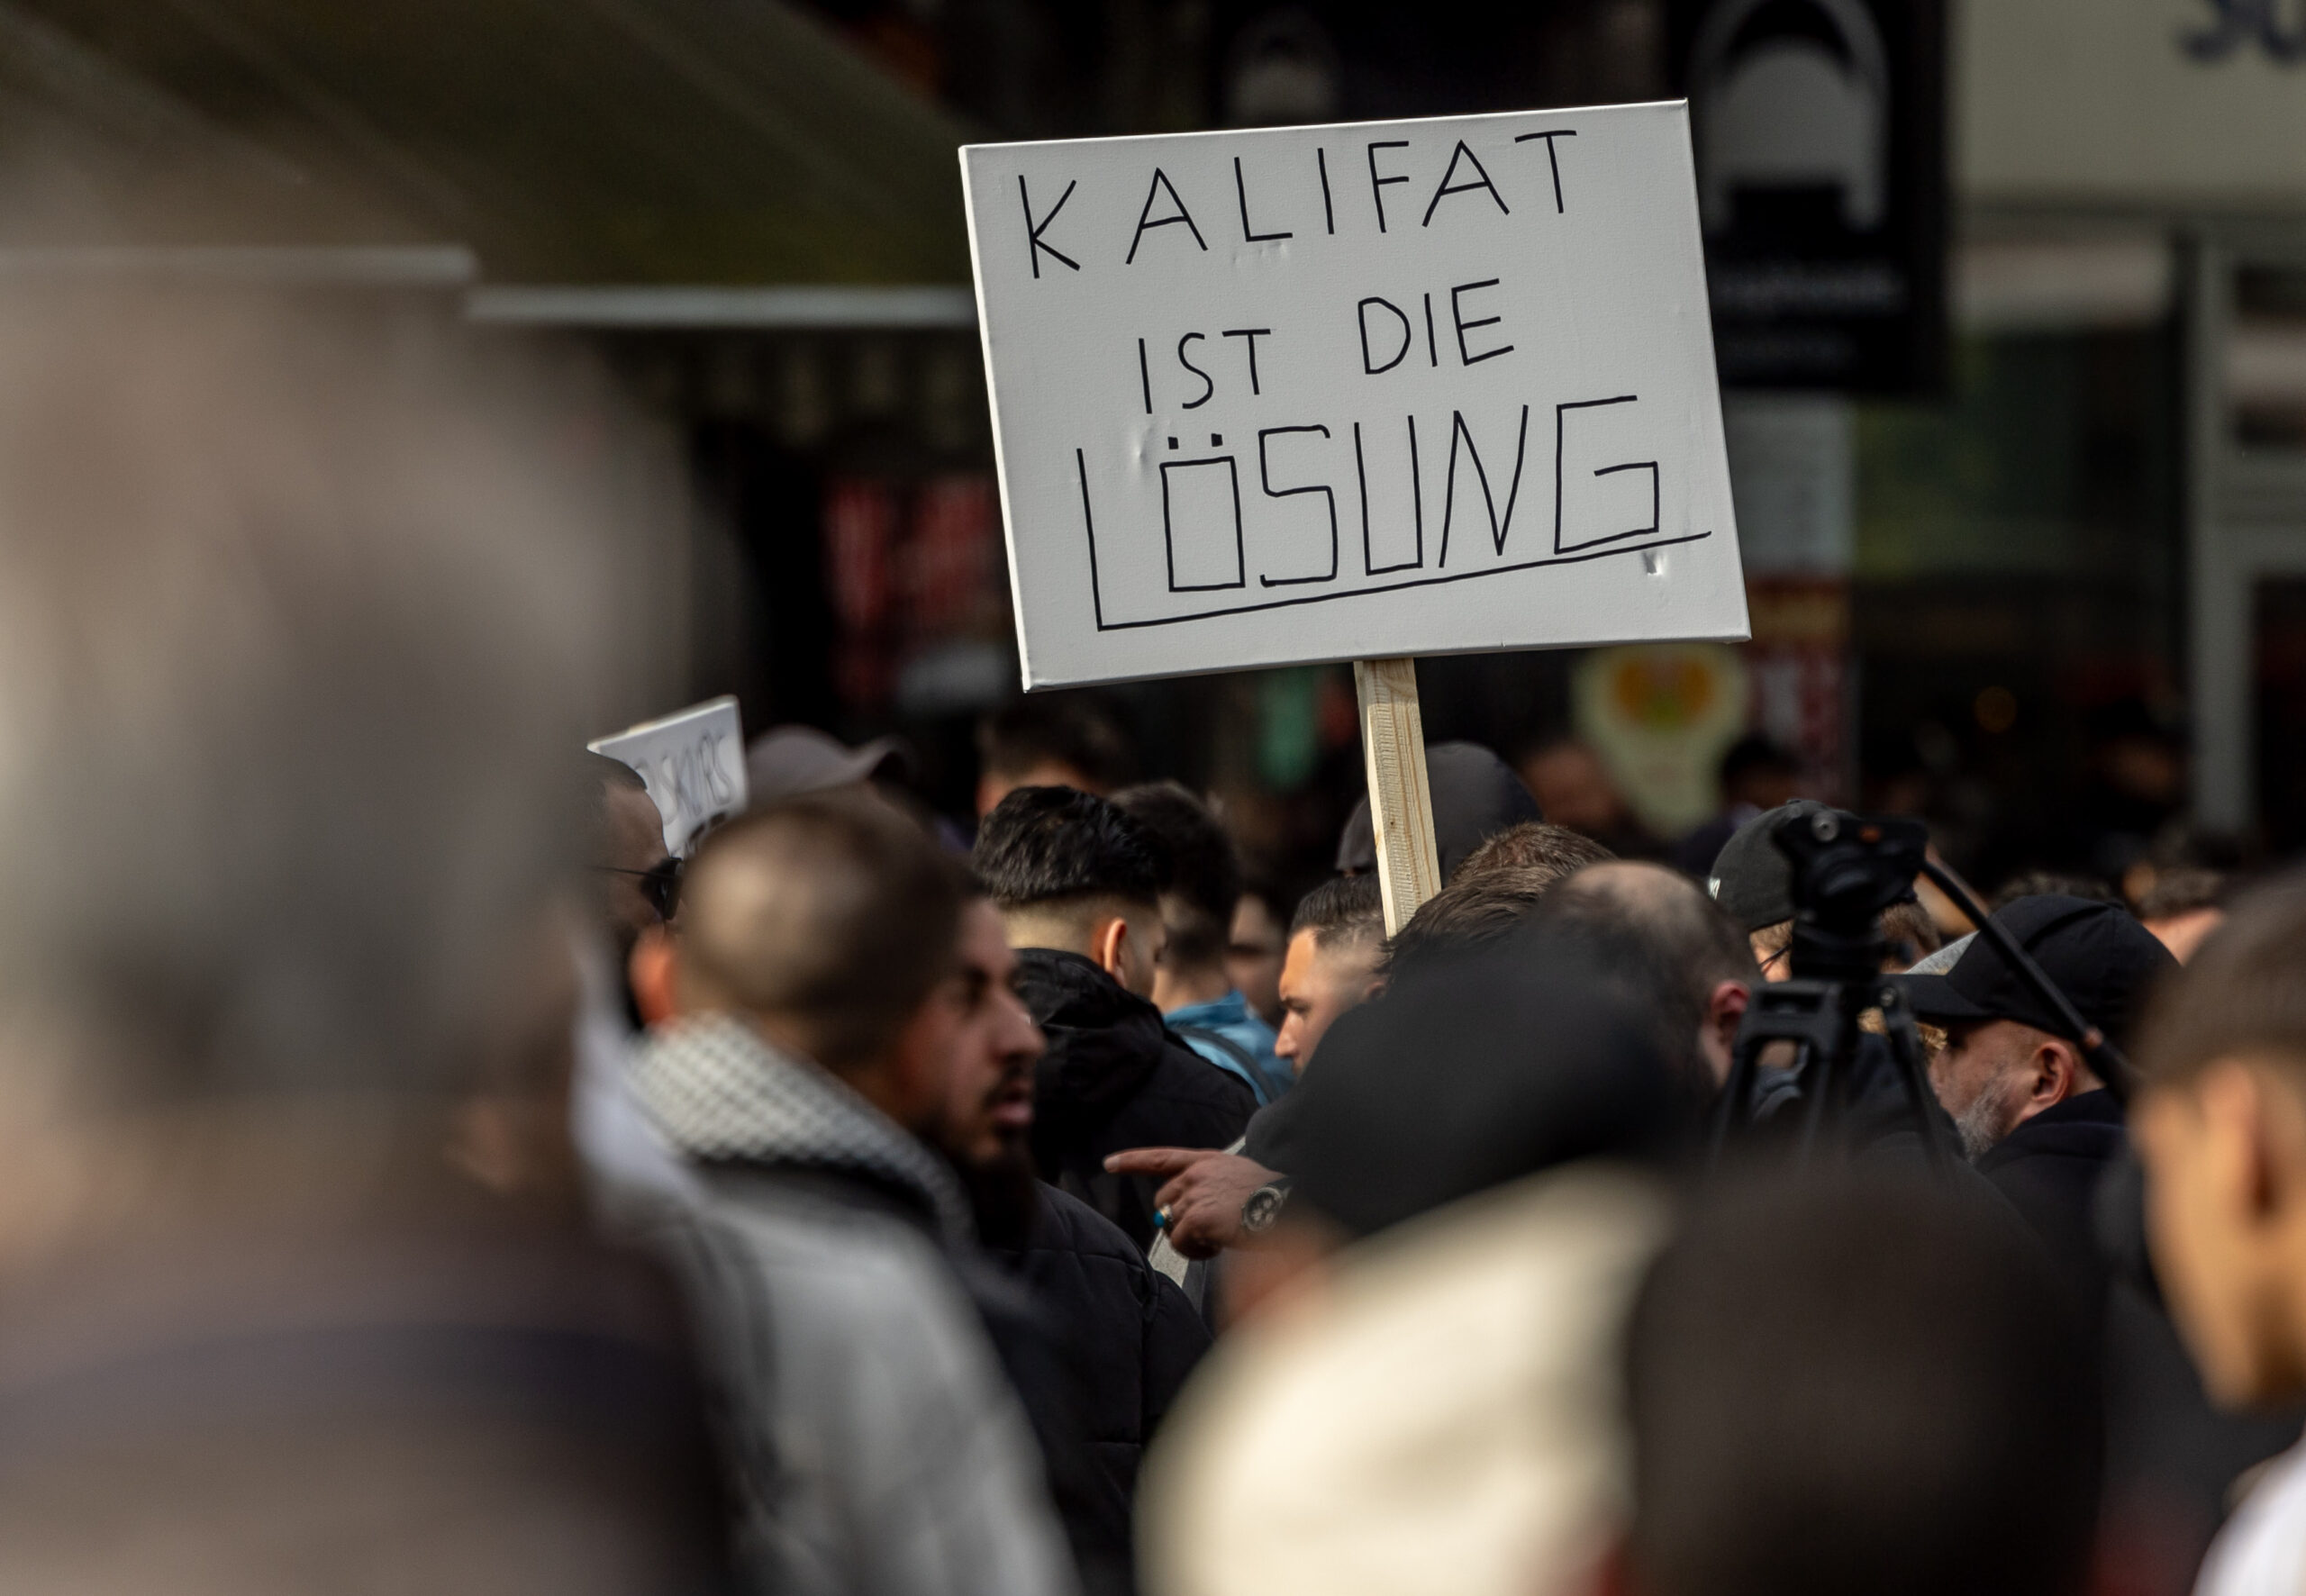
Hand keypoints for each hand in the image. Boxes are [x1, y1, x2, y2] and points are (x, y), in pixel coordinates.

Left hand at [1104, 1148, 1280, 1259]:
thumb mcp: (1240, 1178)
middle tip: (1205, 1234)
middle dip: (1177, 1221)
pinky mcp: (1196, 1218)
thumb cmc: (1271, 1200)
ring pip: (1172, 1226)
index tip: (1109, 1163)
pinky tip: (1217, 1246)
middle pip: (1163, 1202)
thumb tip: (1186, 1215)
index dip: (1132, 1161)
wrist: (1287, 1210)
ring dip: (1191, 1239)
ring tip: (1220, 1239)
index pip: (1161, 1158)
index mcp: (1206, 1160)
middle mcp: (1196, 1173)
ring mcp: (1194, 1194)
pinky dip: (1195, 1251)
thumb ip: (1210, 1187)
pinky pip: (1179, 1242)